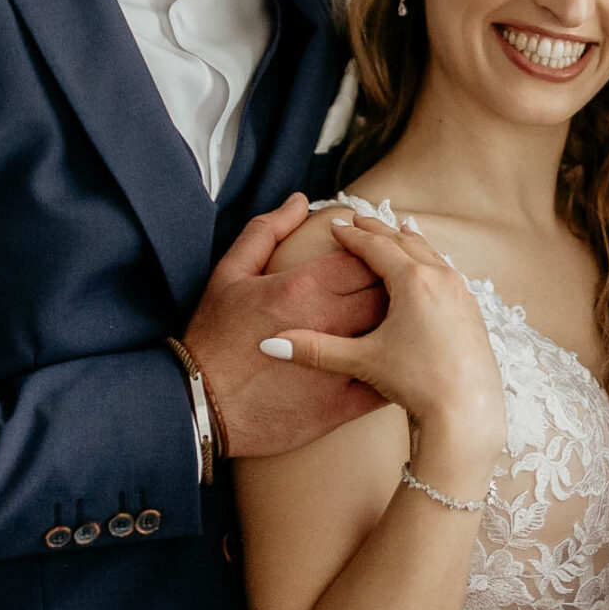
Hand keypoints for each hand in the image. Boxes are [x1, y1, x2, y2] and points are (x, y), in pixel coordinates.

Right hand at [184, 195, 388, 459]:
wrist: (201, 407)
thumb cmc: (212, 338)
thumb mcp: (229, 274)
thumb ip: (265, 232)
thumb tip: (300, 202)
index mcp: (308, 288)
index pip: (367, 255)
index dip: (377, 247)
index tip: (373, 247)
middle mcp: (334, 322)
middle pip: (390, 290)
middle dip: (399, 277)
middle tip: (398, 273)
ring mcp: (343, 366)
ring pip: (396, 333)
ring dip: (405, 316)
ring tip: (407, 306)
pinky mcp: (344, 405)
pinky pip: (386, 383)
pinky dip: (396, 367)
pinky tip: (399, 358)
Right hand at [263, 212, 505, 466]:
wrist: (468, 411)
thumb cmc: (417, 383)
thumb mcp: (363, 361)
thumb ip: (316, 350)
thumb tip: (270, 344)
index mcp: (413, 281)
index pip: (376, 247)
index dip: (352, 236)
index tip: (334, 225)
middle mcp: (442, 278)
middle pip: (406, 242)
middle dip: (379, 231)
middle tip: (358, 221)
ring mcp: (463, 293)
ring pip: (431, 254)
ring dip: (408, 242)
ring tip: (395, 233)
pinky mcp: (473, 311)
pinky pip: (447, 273)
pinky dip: (430, 261)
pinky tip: (427, 269)